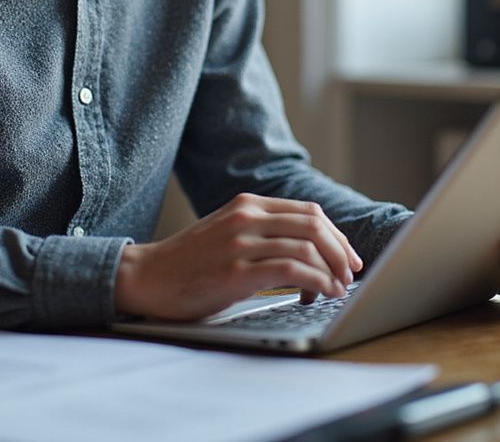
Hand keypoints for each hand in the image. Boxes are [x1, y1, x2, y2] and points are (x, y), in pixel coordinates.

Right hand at [114, 192, 362, 320]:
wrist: (148, 277)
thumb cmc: (191, 262)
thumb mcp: (229, 232)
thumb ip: (262, 231)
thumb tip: (310, 251)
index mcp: (248, 205)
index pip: (308, 211)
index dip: (336, 235)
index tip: (348, 257)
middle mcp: (247, 217)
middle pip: (314, 224)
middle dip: (341, 251)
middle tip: (351, 273)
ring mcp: (241, 242)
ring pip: (306, 246)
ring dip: (332, 270)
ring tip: (339, 290)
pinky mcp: (236, 271)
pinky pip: (290, 269)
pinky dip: (316, 281)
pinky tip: (322, 294)